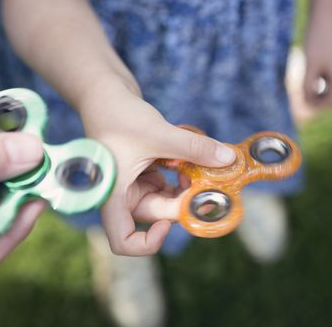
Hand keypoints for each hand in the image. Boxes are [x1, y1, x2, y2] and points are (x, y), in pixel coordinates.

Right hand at [79, 83, 235, 255]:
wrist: (102, 90)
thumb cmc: (118, 114)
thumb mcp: (160, 134)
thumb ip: (196, 149)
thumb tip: (229, 159)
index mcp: (113, 196)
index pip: (123, 242)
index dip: (148, 242)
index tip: (169, 221)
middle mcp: (120, 195)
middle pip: (154, 215)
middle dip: (182, 202)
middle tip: (207, 184)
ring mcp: (131, 183)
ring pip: (163, 199)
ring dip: (184, 188)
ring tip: (199, 166)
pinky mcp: (140, 170)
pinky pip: (164, 183)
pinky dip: (180, 174)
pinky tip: (191, 159)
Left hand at [303, 19, 331, 108]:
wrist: (328, 13)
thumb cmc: (317, 38)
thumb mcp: (310, 64)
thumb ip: (308, 86)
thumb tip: (307, 102)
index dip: (317, 104)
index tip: (302, 101)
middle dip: (323, 101)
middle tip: (306, 97)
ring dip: (326, 92)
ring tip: (308, 87)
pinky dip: (330, 82)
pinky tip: (316, 76)